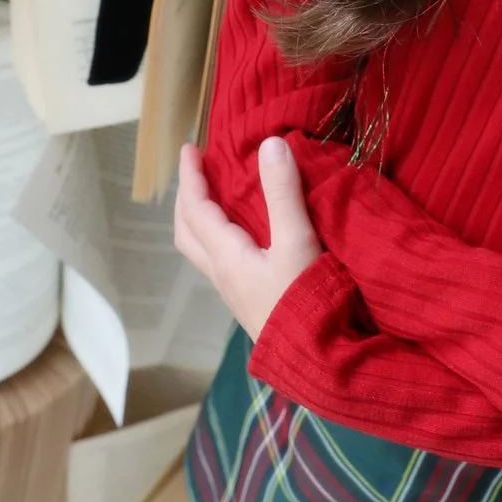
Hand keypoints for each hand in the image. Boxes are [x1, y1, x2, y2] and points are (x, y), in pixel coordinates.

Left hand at [173, 138, 323, 339]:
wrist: (315, 358)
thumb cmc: (303, 300)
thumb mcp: (297, 242)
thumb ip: (283, 193)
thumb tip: (270, 143)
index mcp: (226, 256)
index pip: (196, 209)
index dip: (190, 176)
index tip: (188, 148)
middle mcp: (222, 273)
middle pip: (187, 232)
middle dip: (187, 198)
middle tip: (197, 171)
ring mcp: (233, 290)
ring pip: (201, 249)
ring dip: (200, 219)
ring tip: (216, 198)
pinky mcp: (248, 300)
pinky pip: (219, 260)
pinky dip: (219, 235)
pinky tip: (244, 234)